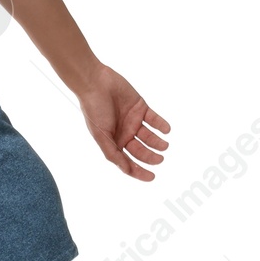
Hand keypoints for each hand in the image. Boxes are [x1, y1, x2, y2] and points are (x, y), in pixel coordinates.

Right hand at [76, 63, 169, 180]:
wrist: (95, 83)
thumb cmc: (93, 109)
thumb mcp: (101, 135)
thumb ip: (113, 153)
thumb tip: (125, 170)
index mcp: (114, 142)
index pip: (128, 162)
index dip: (139, 171)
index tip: (151, 177)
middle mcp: (125, 134)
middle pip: (141, 151)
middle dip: (151, 157)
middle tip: (160, 159)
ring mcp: (133, 121)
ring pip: (150, 136)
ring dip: (158, 143)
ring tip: (164, 146)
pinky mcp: (140, 107)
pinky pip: (154, 119)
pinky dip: (161, 125)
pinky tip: (166, 130)